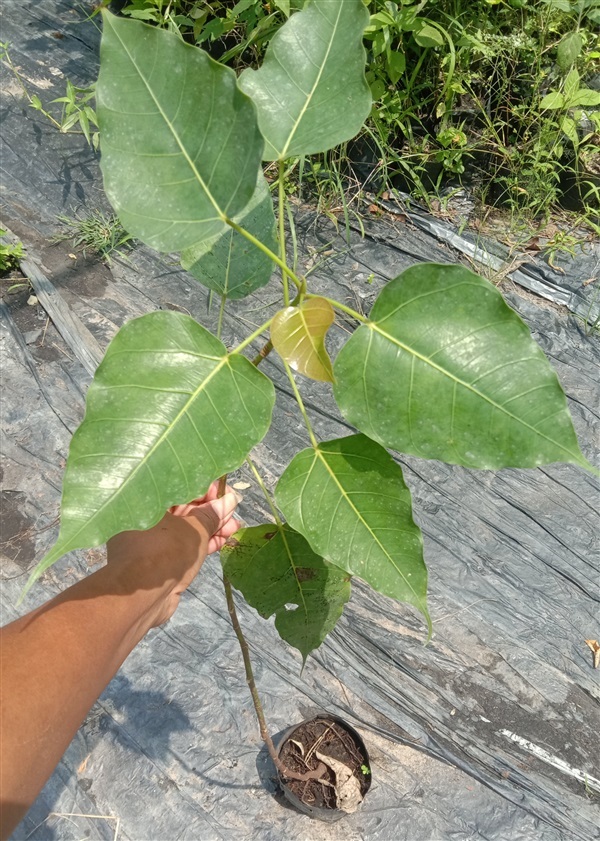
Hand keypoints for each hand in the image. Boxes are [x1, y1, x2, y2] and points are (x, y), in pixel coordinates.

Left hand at [106, 481, 239, 626]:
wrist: (141, 596)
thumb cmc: (164, 550)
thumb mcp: (194, 529)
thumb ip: (212, 515)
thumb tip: (230, 500)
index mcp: (147, 502)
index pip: (178, 489)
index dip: (203, 489)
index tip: (223, 491)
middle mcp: (146, 519)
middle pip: (184, 510)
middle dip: (211, 511)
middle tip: (233, 510)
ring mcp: (153, 542)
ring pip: (187, 530)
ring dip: (212, 528)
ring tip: (234, 527)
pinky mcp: (161, 562)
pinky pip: (185, 547)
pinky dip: (204, 544)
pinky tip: (224, 540)